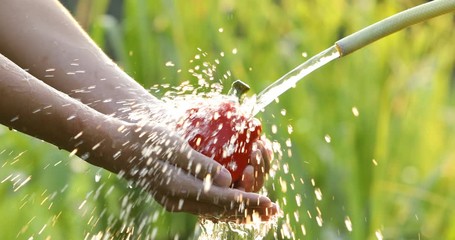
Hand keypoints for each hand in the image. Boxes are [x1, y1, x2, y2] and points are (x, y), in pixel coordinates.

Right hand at [102, 122, 277, 222]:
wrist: (121, 146)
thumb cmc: (146, 140)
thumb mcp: (174, 146)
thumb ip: (200, 165)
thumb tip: (227, 181)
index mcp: (179, 190)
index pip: (222, 199)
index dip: (248, 201)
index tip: (269, 202)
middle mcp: (180, 201)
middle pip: (221, 211)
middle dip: (249, 210)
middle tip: (273, 209)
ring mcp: (178, 200)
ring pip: (215, 211)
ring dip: (240, 209)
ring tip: (261, 208)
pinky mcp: (178, 194)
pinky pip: (207, 204)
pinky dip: (226, 203)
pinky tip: (238, 197)